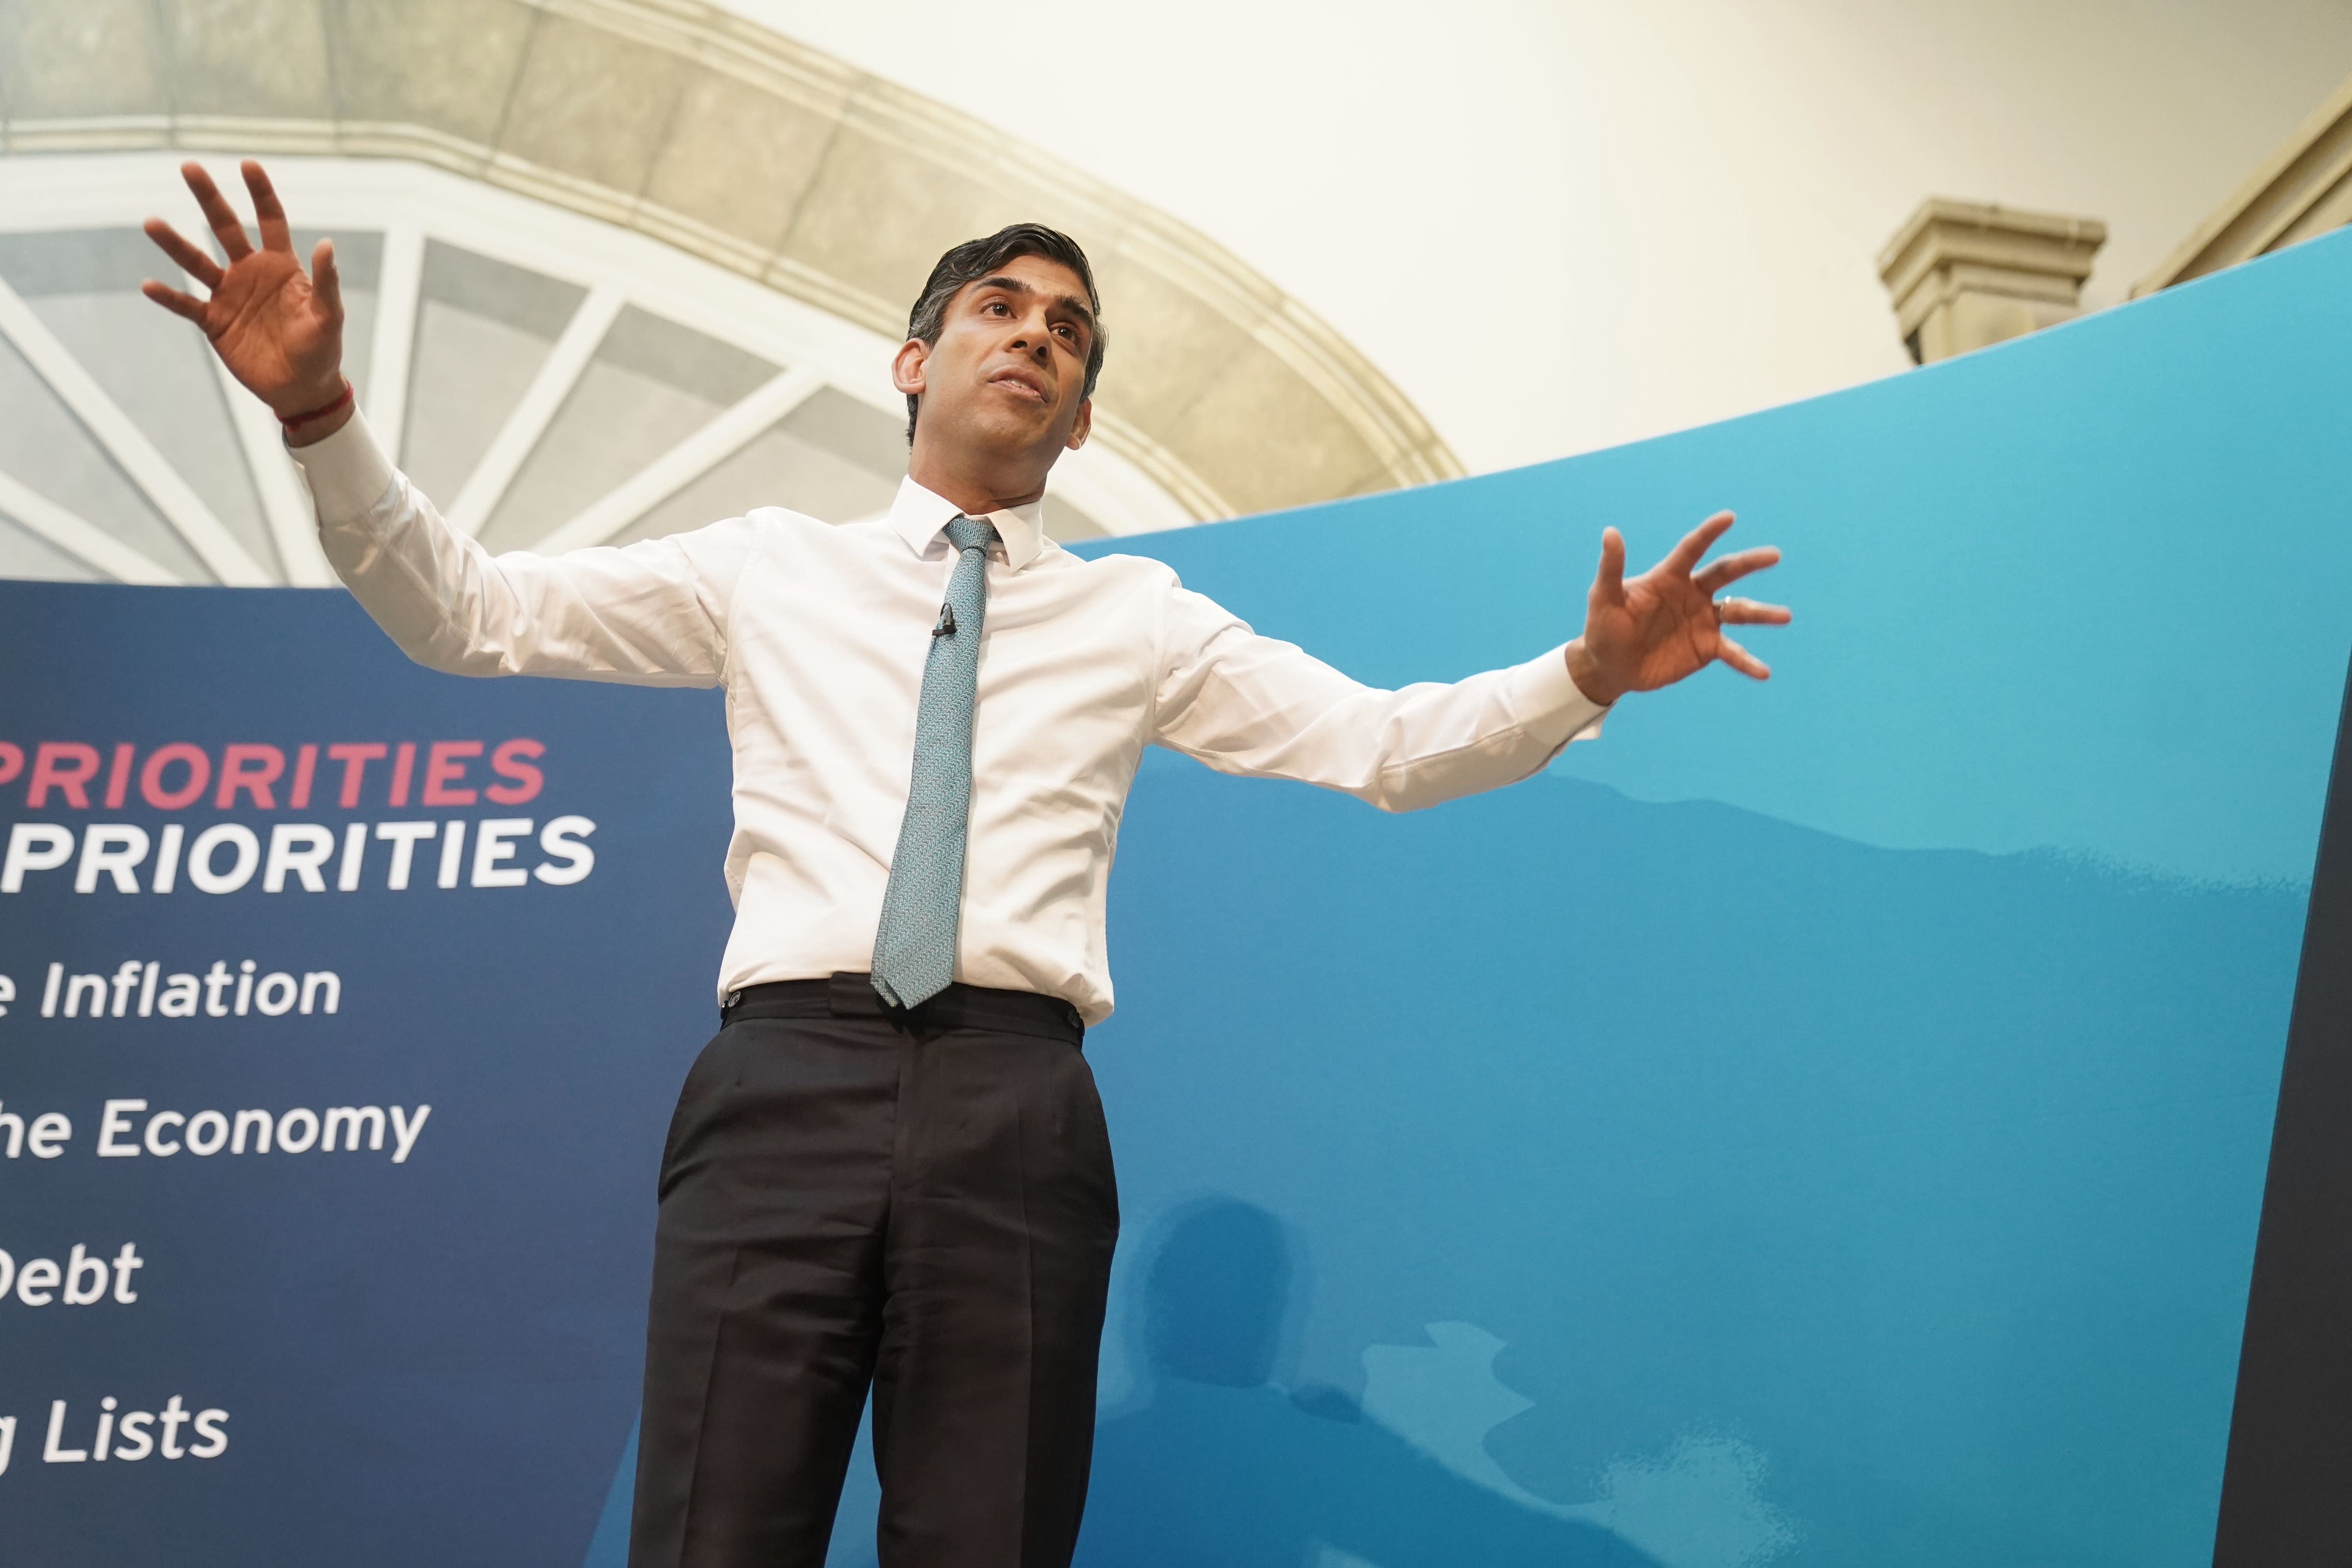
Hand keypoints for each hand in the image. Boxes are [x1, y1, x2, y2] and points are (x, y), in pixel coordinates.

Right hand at [141, 160, 350, 440]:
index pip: (271, 220)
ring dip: (175, 243)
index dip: (260, 193)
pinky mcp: (214, 322)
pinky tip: (148, 284)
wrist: (302, 388)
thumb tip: (326, 244)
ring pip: (197, 262)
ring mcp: (229, 295)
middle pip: (225, 227)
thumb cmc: (321, 350)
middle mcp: (250, 273)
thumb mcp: (328, 316)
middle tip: (189, 167)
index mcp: (281, 266)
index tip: (247, 164)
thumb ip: (325, 282)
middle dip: (209, 198)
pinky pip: (186, 305)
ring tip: (151, 222)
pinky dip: (168, 296)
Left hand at [1563, 511, 1788, 704]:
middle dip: (1749, 563)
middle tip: (1774, 555)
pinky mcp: (1706, 648)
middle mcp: (1692, 594)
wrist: (1610, 666)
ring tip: (1785, 616)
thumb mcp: (1604, 598)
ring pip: (1738, 612)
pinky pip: (1732, 652)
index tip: (1728, 517)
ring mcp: (1703, 621)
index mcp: (1669, 577)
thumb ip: (1612, 568)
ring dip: (1762, 613)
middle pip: (1725, 574)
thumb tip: (1610, 532)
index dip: (1708, 533)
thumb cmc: (1604, 628)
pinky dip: (1748, 662)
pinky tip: (1764, 672)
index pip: (1692, 550)